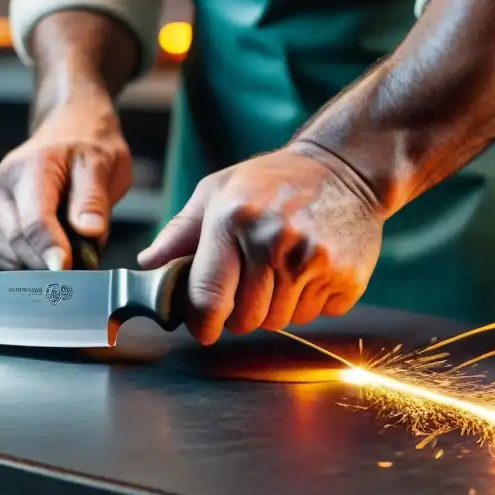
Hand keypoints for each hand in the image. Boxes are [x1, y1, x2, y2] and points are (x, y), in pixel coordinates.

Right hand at [0, 96, 131, 269]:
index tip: (67, 268)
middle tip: (84, 256)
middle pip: (19, 243)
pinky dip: (28, 259)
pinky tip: (46, 242)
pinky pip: (4, 258)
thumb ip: (93, 200)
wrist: (67, 134)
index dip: (51, 249)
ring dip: (40, 259)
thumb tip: (89, 232)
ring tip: (65, 237)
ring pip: (10, 255)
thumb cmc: (86, 149)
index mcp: (29, 168)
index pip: (34, 220)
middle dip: (51, 258)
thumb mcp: (102, 165)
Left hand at [137, 142, 383, 344]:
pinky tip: (311, 269)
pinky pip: (316, 315)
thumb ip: (180, 233)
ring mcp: (313, 260)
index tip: (203, 327)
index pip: (209, 298)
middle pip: (246, 319)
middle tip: (248, 286)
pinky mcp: (346, 275)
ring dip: (276, 307)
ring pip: (281, 321)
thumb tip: (147, 266)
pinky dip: (310, 301)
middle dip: (241, 313)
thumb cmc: (273, 181)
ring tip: (282, 269)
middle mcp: (274, 242)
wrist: (346, 167)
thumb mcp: (217, 192)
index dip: (202, 323)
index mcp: (233, 220)